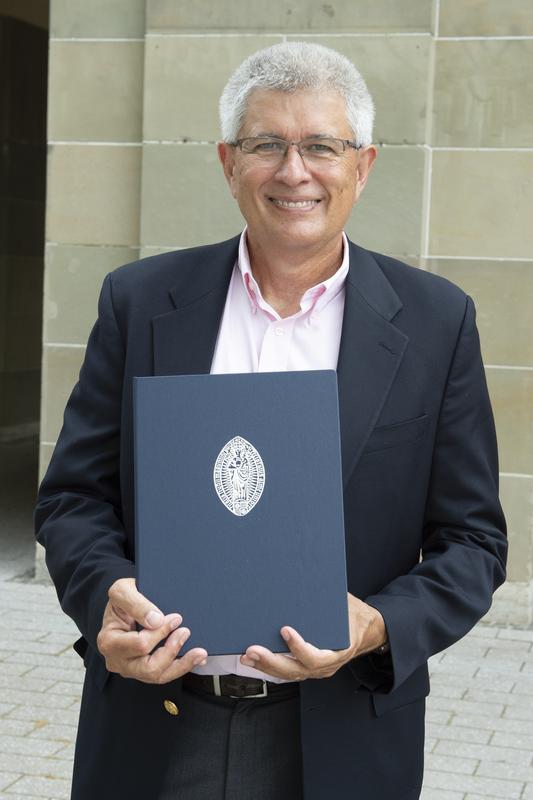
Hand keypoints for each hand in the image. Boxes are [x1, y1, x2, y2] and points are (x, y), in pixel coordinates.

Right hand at [96, 577, 207, 683]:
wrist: (123, 604)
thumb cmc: (121, 597)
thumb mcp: (123, 591)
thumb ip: (136, 604)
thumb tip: (156, 621)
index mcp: (109, 641)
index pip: (140, 645)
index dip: (160, 633)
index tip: (175, 618)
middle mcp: (117, 660)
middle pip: (149, 668)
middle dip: (172, 651)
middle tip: (185, 632)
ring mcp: (130, 667)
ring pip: (158, 676)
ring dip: (181, 665)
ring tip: (199, 653)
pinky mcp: (142, 669)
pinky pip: (162, 674)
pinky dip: (180, 667)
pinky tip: (195, 659)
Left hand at [240, 593, 386, 680]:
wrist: (368, 630)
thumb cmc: (353, 614)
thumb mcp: (345, 603)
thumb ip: (327, 597)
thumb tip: (308, 575)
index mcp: (339, 650)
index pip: (316, 658)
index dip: (300, 648)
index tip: (285, 630)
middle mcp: (326, 666)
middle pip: (296, 670)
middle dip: (271, 661)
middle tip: (252, 650)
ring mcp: (316, 670)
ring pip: (289, 674)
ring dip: (265, 666)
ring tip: (246, 655)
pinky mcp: (307, 668)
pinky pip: (288, 672)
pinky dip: (270, 666)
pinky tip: (253, 658)